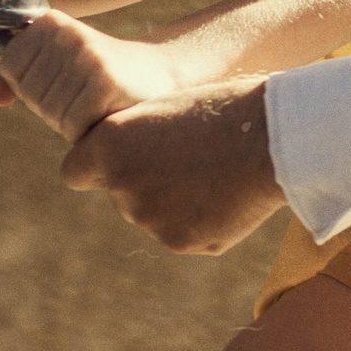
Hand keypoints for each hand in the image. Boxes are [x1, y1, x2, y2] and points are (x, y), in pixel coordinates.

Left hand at [0, 11, 186, 140]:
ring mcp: (88, 56)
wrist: (160, 73)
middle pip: (29, 93)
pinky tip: (104, 116)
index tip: (59, 81)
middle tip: (82, 97)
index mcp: (51, 21)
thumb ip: (22, 76)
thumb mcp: (60, 63)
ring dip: (69, 123)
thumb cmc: (101, 72)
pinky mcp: (106, 82)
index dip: (30, 86)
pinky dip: (85, 133)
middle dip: (52, 108)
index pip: (9, 65)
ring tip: (94, 105)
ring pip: (50, 112)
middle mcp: (68, 34)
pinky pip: (72, 125)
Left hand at [62, 77, 284, 254]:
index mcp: (110, 147)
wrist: (275, 139)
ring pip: (152, 214)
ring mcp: (151, 221)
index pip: (75, 172)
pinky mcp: (183, 242)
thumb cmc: (225, 109)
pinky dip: (201, 219)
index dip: (96, 165)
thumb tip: (120, 163)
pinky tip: (228, 194)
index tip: (121, 157)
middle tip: (188, 157)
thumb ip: (134, 139)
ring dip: (175, 200)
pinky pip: (183, 232)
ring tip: (215, 172)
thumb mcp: (166, 109)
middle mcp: (122, 187)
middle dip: (145, 181)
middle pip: (120, 193)